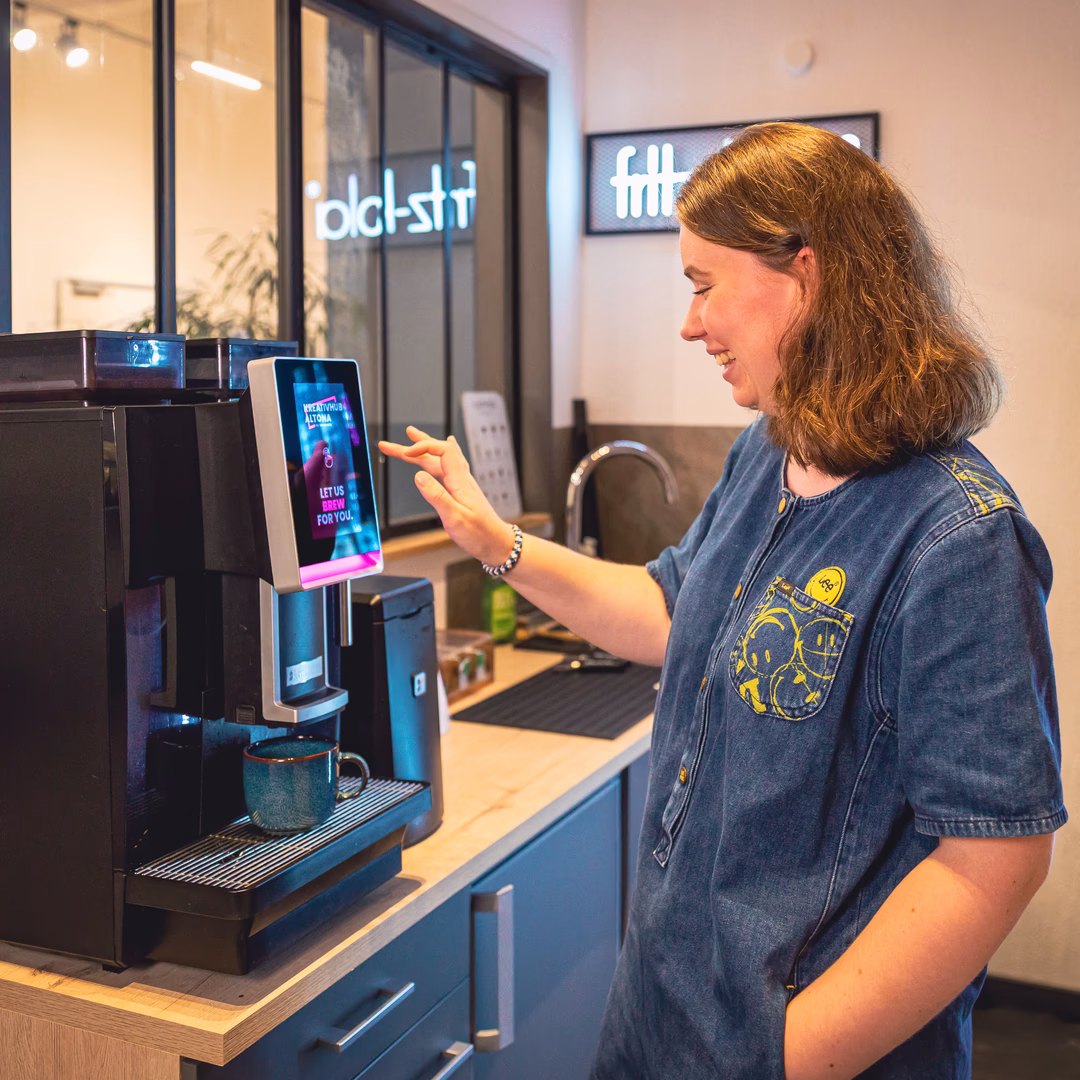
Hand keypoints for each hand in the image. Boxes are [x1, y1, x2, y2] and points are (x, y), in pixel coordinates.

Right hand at [378, 426, 515, 565]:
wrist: (497, 543)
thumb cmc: (479, 534)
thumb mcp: (455, 518)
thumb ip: (437, 496)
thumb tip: (418, 476)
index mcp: (459, 482)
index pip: (442, 451)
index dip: (423, 447)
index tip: (405, 453)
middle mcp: (461, 479)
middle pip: (436, 454)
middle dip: (413, 446)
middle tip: (390, 444)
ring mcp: (463, 484)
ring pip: (441, 460)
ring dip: (424, 449)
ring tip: (411, 438)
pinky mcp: (463, 490)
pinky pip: (451, 466)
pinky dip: (443, 455)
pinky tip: (449, 445)